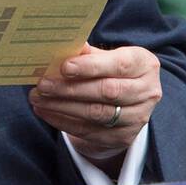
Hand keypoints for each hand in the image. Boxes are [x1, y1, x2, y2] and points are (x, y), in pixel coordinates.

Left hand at [28, 42, 160, 160]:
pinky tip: (45, 111)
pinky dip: (63, 122)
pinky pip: (90, 131)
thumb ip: (85, 53)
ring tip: (38, 98)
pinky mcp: (123, 137)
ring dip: (62, 106)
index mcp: (144, 65)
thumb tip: (58, 47)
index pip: (118, 65)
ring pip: (97, 114)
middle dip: (70, 88)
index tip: (64, 67)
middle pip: (107, 92)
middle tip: (42, 85)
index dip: (91, 67)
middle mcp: (147, 92)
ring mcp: (138, 117)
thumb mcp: (104, 56)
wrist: (127, 100)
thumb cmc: (111, 70)